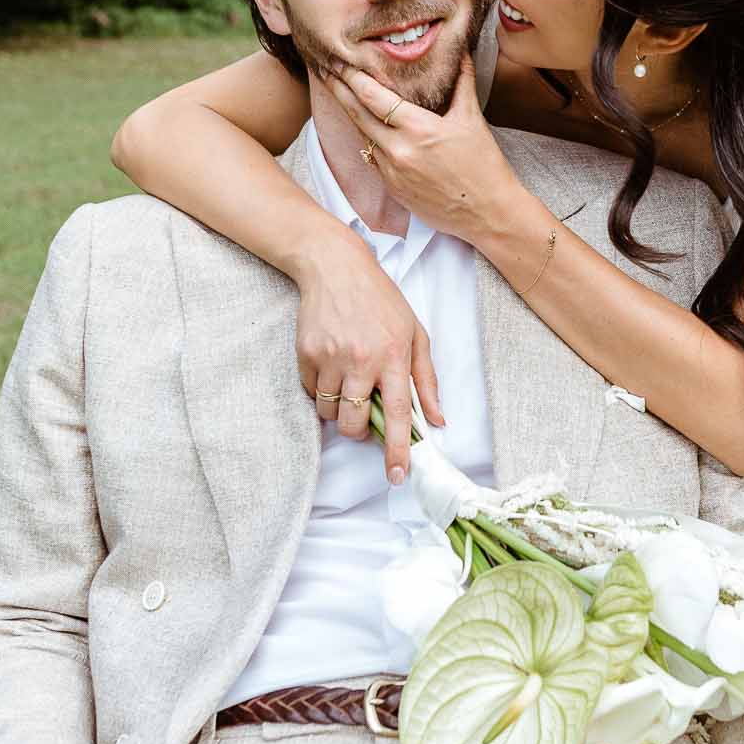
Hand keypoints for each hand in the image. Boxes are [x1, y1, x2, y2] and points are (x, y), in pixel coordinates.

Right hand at [294, 229, 443, 477]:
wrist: (336, 268)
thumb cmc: (381, 300)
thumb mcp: (415, 333)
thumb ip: (427, 379)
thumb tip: (438, 420)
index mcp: (393, 356)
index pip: (399, 413)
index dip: (398, 449)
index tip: (398, 476)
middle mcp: (361, 360)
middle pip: (354, 423)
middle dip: (359, 431)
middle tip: (365, 413)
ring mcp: (330, 358)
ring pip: (330, 413)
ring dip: (339, 410)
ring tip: (348, 382)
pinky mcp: (306, 355)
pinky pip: (311, 394)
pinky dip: (321, 391)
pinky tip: (331, 366)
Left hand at [321, 46, 532, 246]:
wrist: (487, 213)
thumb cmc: (484, 166)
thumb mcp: (472, 119)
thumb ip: (462, 81)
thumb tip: (459, 49)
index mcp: (419, 129)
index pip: (373, 97)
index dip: (352, 77)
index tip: (338, 60)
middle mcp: (399, 151)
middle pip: (356, 114)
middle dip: (339, 89)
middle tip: (324, 69)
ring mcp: (392, 172)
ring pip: (363, 136)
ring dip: (352, 114)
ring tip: (341, 93)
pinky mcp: (392, 189)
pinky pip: (374, 158)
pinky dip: (371, 140)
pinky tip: (368, 127)